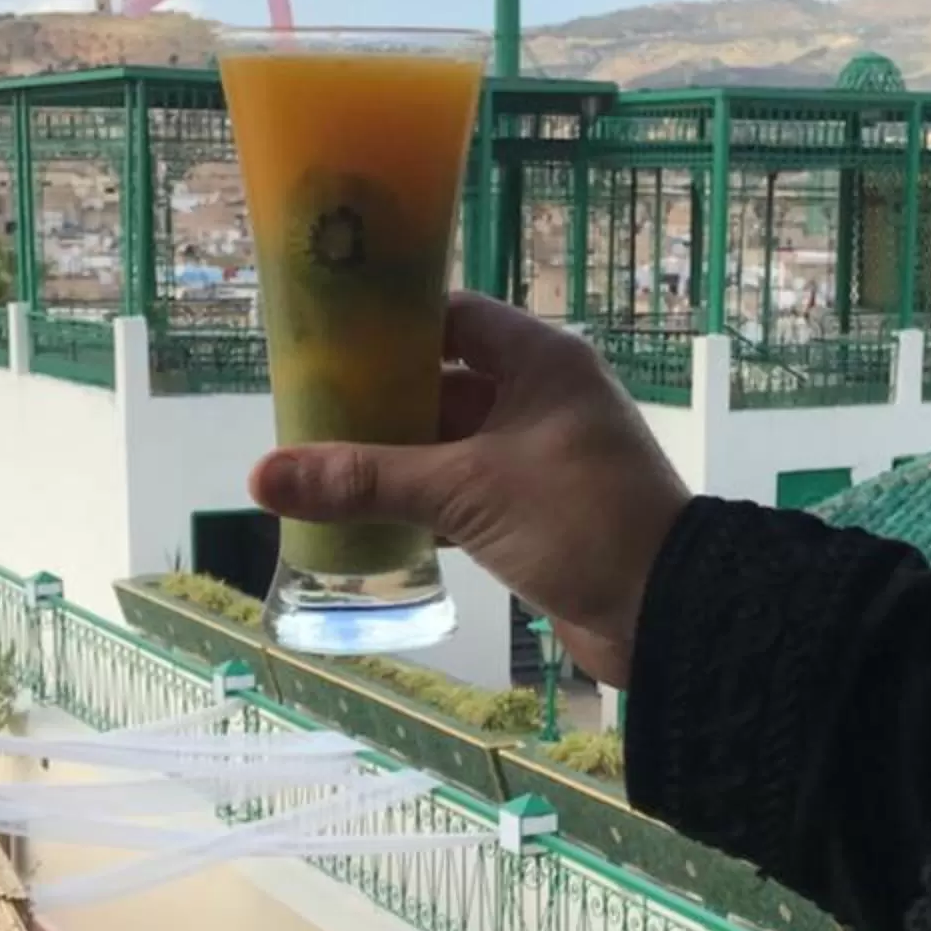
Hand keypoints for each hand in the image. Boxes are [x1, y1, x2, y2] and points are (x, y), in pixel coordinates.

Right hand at [249, 293, 690, 686]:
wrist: (667, 613)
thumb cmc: (578, 522)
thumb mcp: (466, 492)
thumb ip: (366, 480)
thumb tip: (262, 476)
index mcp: (541, 361)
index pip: (453, 317)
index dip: (391, 325)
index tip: (323, 341)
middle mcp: (542, 397)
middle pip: (444, 382)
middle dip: (379, 402)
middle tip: (303, 414)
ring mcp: (541, 455)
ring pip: (451, 443)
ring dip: (395, 458)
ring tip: (317, 467)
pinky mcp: (537, 510)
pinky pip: (465, 491)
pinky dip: (422, 502)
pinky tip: (364, 518)